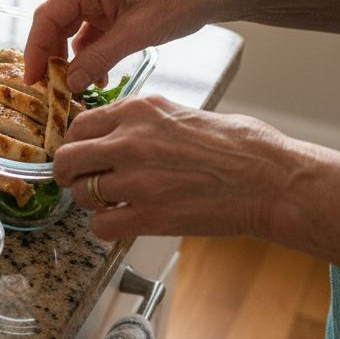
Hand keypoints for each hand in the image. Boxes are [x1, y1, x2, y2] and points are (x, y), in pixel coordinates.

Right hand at [25, 0, 223, 91]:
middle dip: (52, 57)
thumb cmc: (180, 1)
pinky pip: (89, 34)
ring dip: (72, 59)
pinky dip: (89, 56)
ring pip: (70, 31)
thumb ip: (98, 58)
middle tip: (48, 88)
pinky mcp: (111, 8)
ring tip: (75, 87)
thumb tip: (69, 83)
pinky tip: (97, 76)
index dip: (36, 49)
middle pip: (55, 23)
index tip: (33, 79)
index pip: (48, 16)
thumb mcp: (136, 34)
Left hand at [52, 95, 309, 241]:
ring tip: (113, 203)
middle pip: (67, 158)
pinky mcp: (151, 216)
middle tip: (78, 182)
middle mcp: (131, 141)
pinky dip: (106, 228)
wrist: (271, 179)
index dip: (75, 144)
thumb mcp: (182, 113)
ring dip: (91, 202)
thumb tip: (113, 133)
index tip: (81, 155)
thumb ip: (141, 122)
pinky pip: (100, 225)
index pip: (79, 124)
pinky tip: (124, 222)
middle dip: (68, 174)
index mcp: (140, 110)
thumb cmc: (239, 146)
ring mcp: (138, 180)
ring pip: (82, 194)